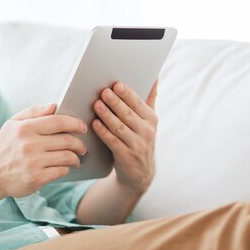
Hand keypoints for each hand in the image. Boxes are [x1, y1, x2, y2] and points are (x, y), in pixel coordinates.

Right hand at [0, 103, 87, 197]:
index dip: (75, 123)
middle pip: (67, 140)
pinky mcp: (36, 178)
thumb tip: (54, 106)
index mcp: (25, 128)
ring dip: (76, 158)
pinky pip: (61, 171)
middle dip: (79, 144)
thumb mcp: (13, 124)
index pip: (58, 121)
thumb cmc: (5, 147)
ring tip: (76, 159)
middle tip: (82, 147)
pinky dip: (67, 169)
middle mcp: (30, 144)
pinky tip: (66, 168)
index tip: (82, 127)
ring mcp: (33, 162)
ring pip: (67, 157)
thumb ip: (33, 112)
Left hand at [92, 80, 157, 195]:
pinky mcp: (125, 156)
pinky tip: (95, 124)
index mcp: (151, 119)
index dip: (127, 94)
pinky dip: (103, 132)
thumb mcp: (148, 121)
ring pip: (119, 127)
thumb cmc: (140, 139)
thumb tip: (154, 77)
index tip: (117, 84)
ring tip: (97, 105)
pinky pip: (112, 142)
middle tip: (104, 92)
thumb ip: (149, 99)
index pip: (138, 104)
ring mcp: (137, 145)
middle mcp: (146, 132)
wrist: (140, 172)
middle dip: (115, 102)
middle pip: (128, 114)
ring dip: (107, 116)